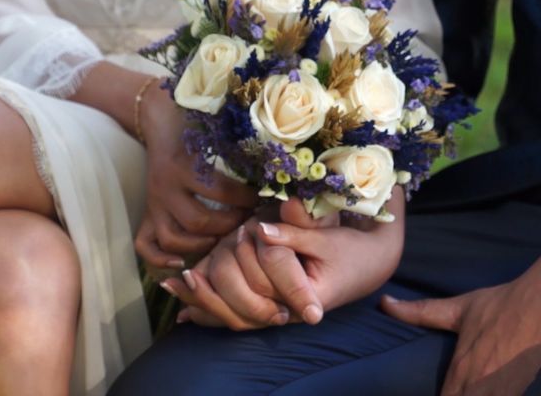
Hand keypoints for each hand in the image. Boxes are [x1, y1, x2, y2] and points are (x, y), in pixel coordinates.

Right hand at [134, 80, 257, 267]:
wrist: (159, 120)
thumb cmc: (196, 126)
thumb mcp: (216, 133)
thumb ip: (240, 150)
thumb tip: (278, 169)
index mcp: (184, 166)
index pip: (220, 191)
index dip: (246, 200)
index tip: (265, 199)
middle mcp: (165, 187)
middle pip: (199, 221)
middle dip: (228, 226)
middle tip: (248, 223)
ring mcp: (154, 204)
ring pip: (173, 238)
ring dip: (202, 244)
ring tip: (224, 240)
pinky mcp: (146, 213)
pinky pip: (145, 245)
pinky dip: (160, 259)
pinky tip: (182, 263)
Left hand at [162, 187, 404, 328]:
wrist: (366, 266)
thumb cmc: (350, 251)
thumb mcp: (326, 238)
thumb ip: (295, 233)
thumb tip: (262, 225)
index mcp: (309, 297)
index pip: (269, 287)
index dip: (233, 277)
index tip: (200, 270)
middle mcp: (291, 309)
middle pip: (246, 309)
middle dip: (215, 291)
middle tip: (187, 275)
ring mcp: (281, 309)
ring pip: (239, 317)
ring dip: (205, 303)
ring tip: (176, 288)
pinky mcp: (273, 304)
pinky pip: (239, 315)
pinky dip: (211, 310)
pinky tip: (184, 307)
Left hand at [381, 258, 540, 395]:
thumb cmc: (499, 306)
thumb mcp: (456, 309)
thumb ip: (418, 312)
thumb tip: (384, 303)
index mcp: (463, 371)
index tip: (418, 393)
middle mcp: (483, 387)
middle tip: (445, 388)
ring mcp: (504, 392)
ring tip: (458, 388)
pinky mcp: (519, 390)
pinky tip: (480, 389)